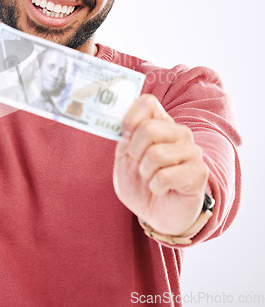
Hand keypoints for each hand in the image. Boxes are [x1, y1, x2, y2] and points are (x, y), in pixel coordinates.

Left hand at [113, 94, 209, 235]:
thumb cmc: (140, 183)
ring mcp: (192, 152)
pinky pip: (166, 176)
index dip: (130, 118)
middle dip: (135, 152)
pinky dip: (155, 187)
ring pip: (156, 154)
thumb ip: (122, 137)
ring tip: (151, 178)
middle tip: (138, 164)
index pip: (147, 102)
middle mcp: (179, 133)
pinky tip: (161, 190)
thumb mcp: (123, 158)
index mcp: (160, 123)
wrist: (156, 214)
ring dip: (145, 172)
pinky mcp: (198, 173)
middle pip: (149, 128)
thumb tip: (117, 120)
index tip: (125, 136)